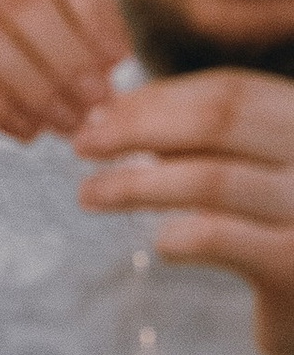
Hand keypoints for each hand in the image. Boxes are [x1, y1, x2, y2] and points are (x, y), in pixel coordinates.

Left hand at [75, 68, 293, 354]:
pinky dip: (178, 235)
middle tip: (82, 144)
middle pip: (220, 120)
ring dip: (137, 183)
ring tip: (90, 193)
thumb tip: (114, 113)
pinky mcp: (293, 264)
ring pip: (213, 178)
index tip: (104, 112)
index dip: (160, 98)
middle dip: (139, 127)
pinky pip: (220, 238)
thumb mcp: (256, 175)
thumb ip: (205, 144)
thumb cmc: (284, 235)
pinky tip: (159, 243)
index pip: (233, 91)